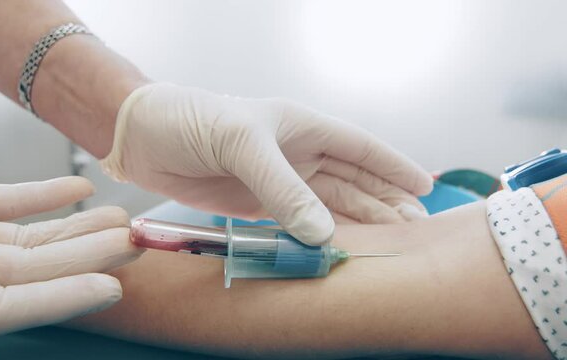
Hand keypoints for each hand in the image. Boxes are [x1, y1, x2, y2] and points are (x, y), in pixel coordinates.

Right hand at [0, 150, 140, 336]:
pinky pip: (8, 203)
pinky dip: (45, 197)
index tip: (110, 288)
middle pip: (30, 271)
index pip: (6, 308)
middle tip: (130, 244)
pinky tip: (79, 189)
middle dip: (87, 256)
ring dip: (75, 229)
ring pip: (26, 239)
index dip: (62, 300)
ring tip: (118, 220)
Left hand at [101, 83, 431, 244]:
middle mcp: (296, 153)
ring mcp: (278, 180)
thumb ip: (283, 188)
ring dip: (358, 222)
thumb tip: (322, 232)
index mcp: (301, 125)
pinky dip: (318, 236)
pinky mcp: (257, 205)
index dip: (393, 166)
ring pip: (329, 204)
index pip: (360, 146)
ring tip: (388, 241)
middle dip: (384, 202)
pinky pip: (297, 222)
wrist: (144, 137)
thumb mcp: (243, 143)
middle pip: (353, 180)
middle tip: (413, 229)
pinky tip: (338, 247)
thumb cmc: (191, 119)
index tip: (424, 188)